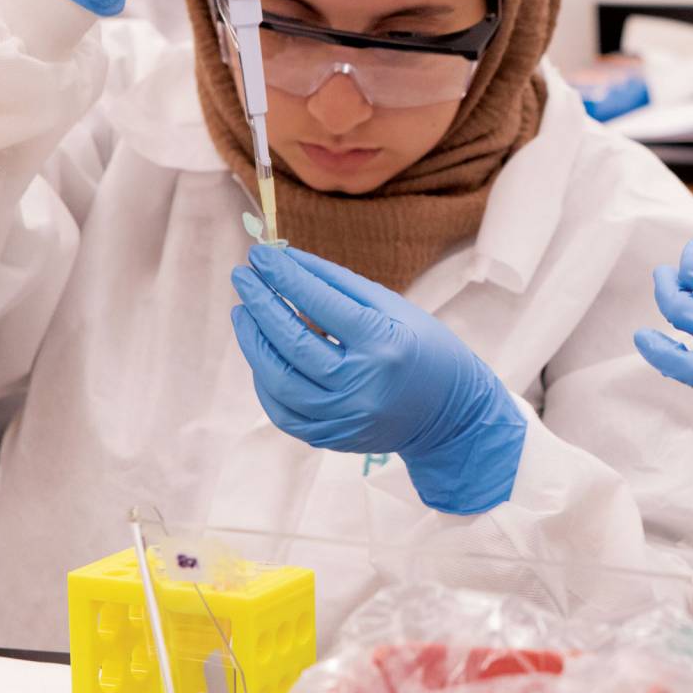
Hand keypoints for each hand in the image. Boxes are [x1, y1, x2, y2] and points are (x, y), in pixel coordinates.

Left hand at [229, 245, 524, 514]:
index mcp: (384, 346)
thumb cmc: (425, 350)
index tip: (261, 254)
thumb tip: (287, 260)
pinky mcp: (330, 437)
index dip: (286, 277)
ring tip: (243, 312)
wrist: (450, 416)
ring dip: (253, 342)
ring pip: (278, 380)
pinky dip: (265, 378)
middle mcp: (361, 386)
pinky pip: (282, 410)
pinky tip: (262, 352)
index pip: (322, 304)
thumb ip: (339, 285)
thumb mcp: (395, 309)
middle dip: (261, 304)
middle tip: (242, 277)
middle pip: (293, 343)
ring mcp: (343, 418)